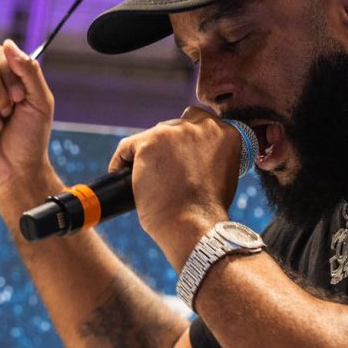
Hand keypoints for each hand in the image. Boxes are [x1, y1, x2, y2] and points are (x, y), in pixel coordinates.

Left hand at [109, 107, 244, 264]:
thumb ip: (211, 155)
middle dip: (166, 147)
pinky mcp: (148, 142)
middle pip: (174, 127)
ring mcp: (174, 132)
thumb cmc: (206, 211)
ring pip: (151, 137)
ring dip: (147, 155)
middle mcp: (203, 126)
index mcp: (226, 132)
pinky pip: (126, 147)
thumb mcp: (223, 174)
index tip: (179, 157)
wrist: (192, 225)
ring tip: (147, 180)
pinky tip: (121, 175)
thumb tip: (190, 152)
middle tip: (162, 173)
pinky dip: (121, 162)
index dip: (186, 140)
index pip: (199, 122)